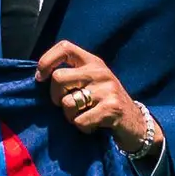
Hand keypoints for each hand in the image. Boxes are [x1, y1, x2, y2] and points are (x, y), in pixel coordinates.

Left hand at [37, 41, 158, 155]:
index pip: (64, 47)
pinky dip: (82, 127)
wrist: (136, 122)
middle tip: (66, 106)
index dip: (46, 61)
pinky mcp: (112, 108)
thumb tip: (38, 77)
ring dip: (70, 116)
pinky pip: (79, 120)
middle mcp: (100, 72)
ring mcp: (107, 89)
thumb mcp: (91, 81)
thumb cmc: (105, 102)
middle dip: (55, 97)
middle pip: (58, 78)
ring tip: (83, 116)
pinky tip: (93, 125)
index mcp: (92, 61)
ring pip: (67, 103)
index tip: (40, 78)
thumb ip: (71, 75)